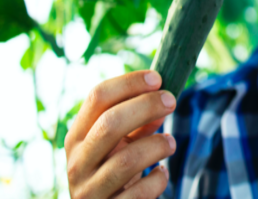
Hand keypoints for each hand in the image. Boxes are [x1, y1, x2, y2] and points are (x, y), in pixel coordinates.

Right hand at [65, 71, 176, 198]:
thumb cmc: (113, 172)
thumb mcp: (119, 144)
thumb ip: (136, 122)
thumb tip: (161, 99)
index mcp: (78, 136)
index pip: (97, 97)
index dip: (129, 83)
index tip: (157, 78)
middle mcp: (77, 162)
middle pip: (109, 123)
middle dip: (146, 106)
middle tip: (172, 101)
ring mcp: (89, 190)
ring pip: (126, 160)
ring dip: (157, 145)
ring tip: (170, 142)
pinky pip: (139, 192)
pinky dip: (157, 179)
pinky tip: (161, 174)